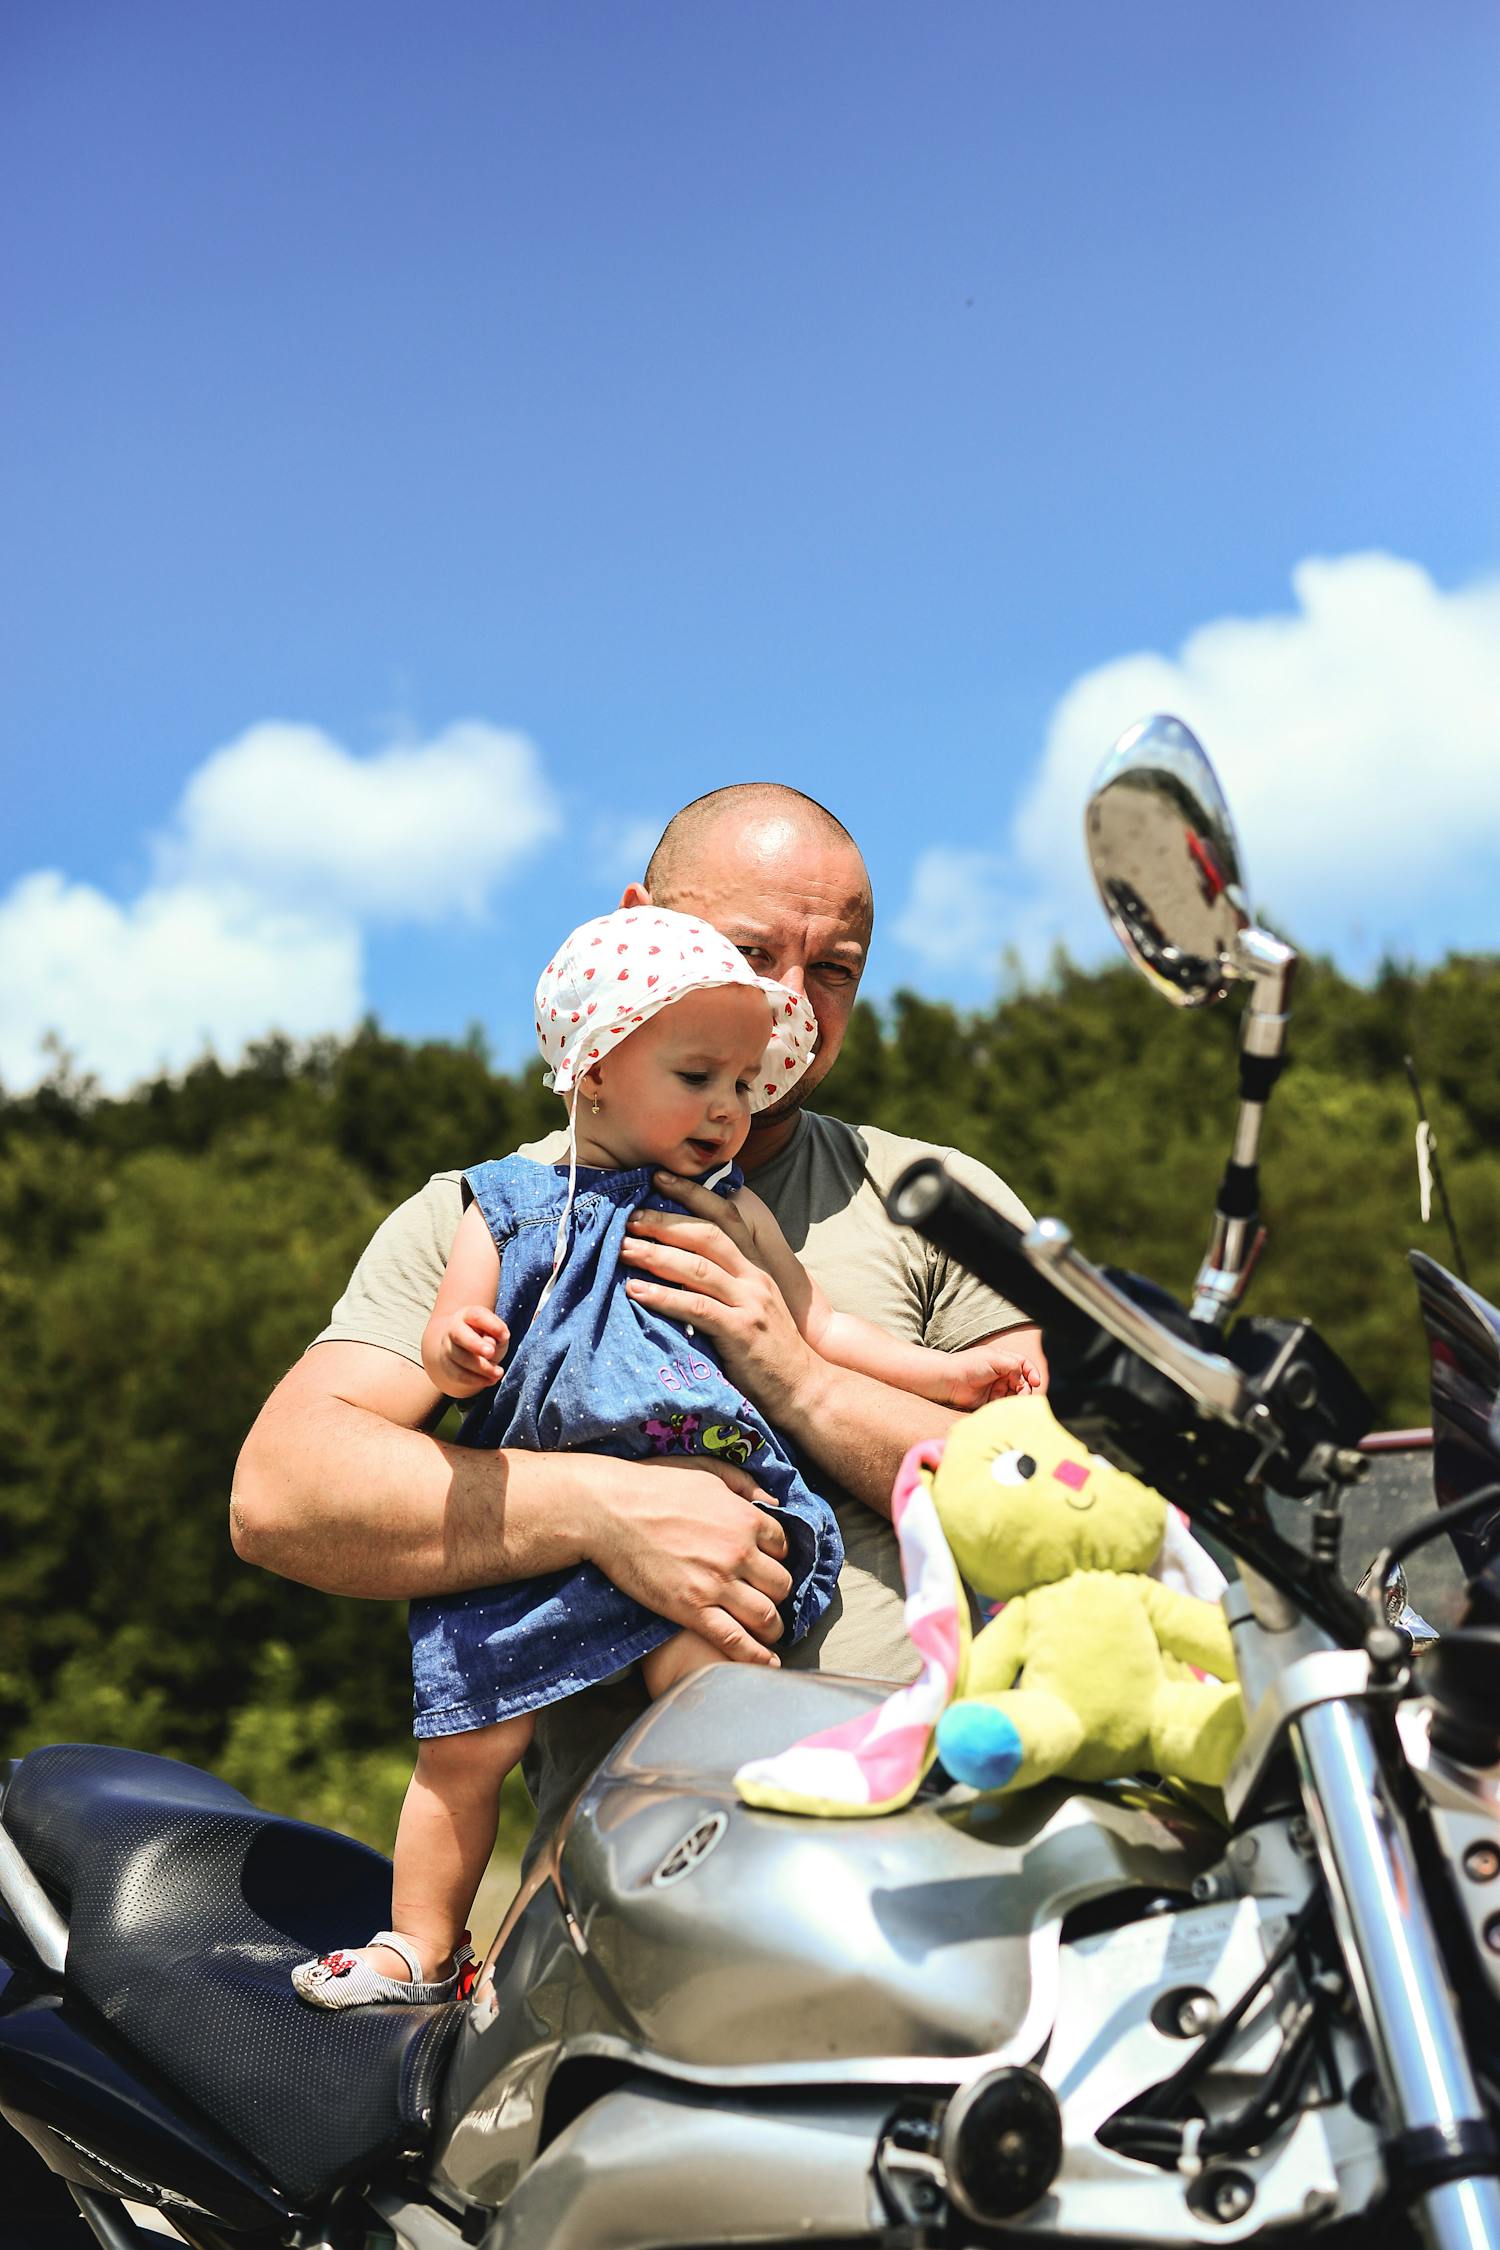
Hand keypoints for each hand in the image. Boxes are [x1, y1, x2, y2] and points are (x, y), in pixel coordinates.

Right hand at [426, 1305, 509, 1395]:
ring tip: (499, 1372)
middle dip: (475, 1344)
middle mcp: (453, 1329)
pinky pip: (459, 1374)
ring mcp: (448, 1348)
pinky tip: (491, 1380)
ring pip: (461, 1358)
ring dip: (482, 1367)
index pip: (477, 1316)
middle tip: (491, 1353)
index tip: (506, 1336)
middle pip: (460, 1335)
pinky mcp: (447, 1366)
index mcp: (468, 1315)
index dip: (492, 1325)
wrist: (464, 1349)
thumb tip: (491, 1345)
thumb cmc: (486, 1337)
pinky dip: (476, 1380)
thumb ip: (497, 1334)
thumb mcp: (496, 1332)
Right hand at [584, 1453, 792, 1665]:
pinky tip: (766, 1663)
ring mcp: (717, 1584)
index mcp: (745, 1519)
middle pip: (781, 1584)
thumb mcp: (705, 1470)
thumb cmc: (654, 1486)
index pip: (783, 1546)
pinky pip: (735, 1640)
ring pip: (766, 1616)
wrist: (610, 1512)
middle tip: (764, 1596)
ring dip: (772, 1626)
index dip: (776, 1557)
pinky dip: (755, 1655)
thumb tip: (771, 1502)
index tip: (766, 1564)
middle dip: (776, 1592)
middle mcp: (739, 1553)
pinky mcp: (692, 1610)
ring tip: (767, 1631)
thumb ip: (744, 1483)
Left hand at [618, 1179, 818, 1416]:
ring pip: (697, 1268)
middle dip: (664, 1223)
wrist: (804, 1387)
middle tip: (629, 1218)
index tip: (659, 1179)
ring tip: (623, 1249)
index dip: (692, 1194)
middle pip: (706, 1236)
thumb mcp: (753, 1303)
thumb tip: (678, 1263)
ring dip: (656, 1256)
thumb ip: (726, 1281)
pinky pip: (697, 1308)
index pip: (725, 1216)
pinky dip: (663, 1297)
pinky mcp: (742, 1331)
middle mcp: (754, 1277)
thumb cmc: (769, 1349)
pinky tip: (636, 1291)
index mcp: (756, 1266)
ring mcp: (750, 1302)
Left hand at [938, 1343, 1044, 1409]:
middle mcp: (1002, 1375)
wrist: (950, 1380)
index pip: (1025, 1366)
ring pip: (1016, 1395)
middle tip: (1022, 1393)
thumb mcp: (995, 1359)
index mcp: (1004, 1361)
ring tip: (1015, 1402)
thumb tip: (1024, 1379)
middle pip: (1023, 1383)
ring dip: (1018, 1399)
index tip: (1036, 1382)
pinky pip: (1005, 1405)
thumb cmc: (970, 1365)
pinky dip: (1009, 1407)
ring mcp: (997, 1388)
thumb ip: (1014, 1365)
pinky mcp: (991, 1402)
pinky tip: (1008, 1408)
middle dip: (1025, 1388)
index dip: (1032, 1373)